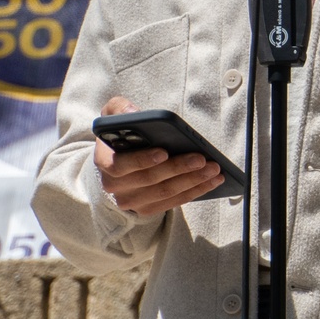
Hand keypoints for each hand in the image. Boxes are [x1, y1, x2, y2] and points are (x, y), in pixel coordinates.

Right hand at [94, 97, 223, 215]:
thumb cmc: (120, 136)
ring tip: (214, 170)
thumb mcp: (112, 117)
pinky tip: (212, 181)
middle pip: (150, 180)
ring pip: (165, 192)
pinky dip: (195, 191)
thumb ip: (119, 109)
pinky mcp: (146, 209)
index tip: (164, 152)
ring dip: (193, 181)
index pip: (120, 165)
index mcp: (105, 162)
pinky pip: (173, 202)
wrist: (116, 163)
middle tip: (202, 159)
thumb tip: (132, 112)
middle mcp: (114, 186)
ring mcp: (130, 200)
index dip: (142, 160)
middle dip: (179, 168)